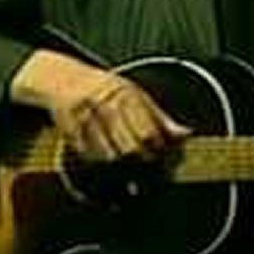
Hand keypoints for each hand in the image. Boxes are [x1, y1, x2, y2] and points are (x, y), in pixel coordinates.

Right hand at [9, 49, 189, 161]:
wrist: (66, 80)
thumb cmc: (109, 90)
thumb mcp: (138, 95)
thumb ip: (162, 118)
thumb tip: (187, 135)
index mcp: (126, 95)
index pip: (148, 133)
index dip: (160, 152)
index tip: (166, 161)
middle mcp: (105, 106)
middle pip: (130, 149)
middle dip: (143, 164)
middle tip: (151, 172)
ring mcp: (85, 120)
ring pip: (110, 158)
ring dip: (123, 170)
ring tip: (132, 173)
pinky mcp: (70, 133)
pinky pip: (91, 159)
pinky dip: (103, 166)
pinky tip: (111, 164)